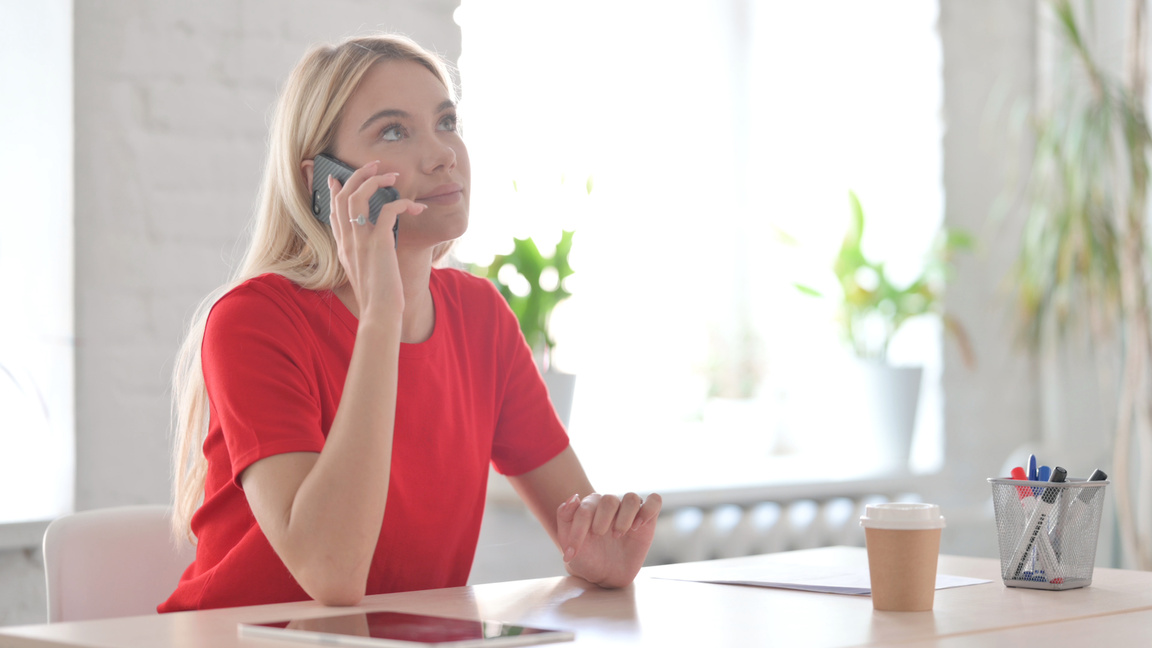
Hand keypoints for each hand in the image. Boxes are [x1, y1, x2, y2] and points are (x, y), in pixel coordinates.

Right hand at [328, 161, 424, 315]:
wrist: (379, 314)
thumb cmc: (378, 298)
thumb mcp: (365, 273)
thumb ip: (365, 254)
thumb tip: (377, 244)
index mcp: (343, 247)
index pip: (333, 211)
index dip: (335, 191)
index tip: (338, 178)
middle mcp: (347, 240)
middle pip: (343, 196)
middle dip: (358, 175)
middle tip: (375, 165)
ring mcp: (360, 241)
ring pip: (358, 197)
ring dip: (375, 180)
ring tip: (392, 175)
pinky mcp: (378, 243)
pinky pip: (387, 210)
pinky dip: (402, 203)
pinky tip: (415, 206)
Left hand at [556, 492, 661, 587]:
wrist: (605, 576)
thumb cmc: (586, 557)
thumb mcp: (568, 542)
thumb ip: (565, 517)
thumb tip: (575, 497)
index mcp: (590, 506)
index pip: (585, 508)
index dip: (578, 529)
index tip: (572, 552)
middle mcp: (610, 506)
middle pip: (609, 499)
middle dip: (602, 519)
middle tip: (599, 536)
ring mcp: (629, 512)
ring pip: (631, 498)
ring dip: (624, 517)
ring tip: (618, 534)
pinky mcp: (647, 520)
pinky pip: (654, 501)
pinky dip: (648, 509)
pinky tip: (637, 526)